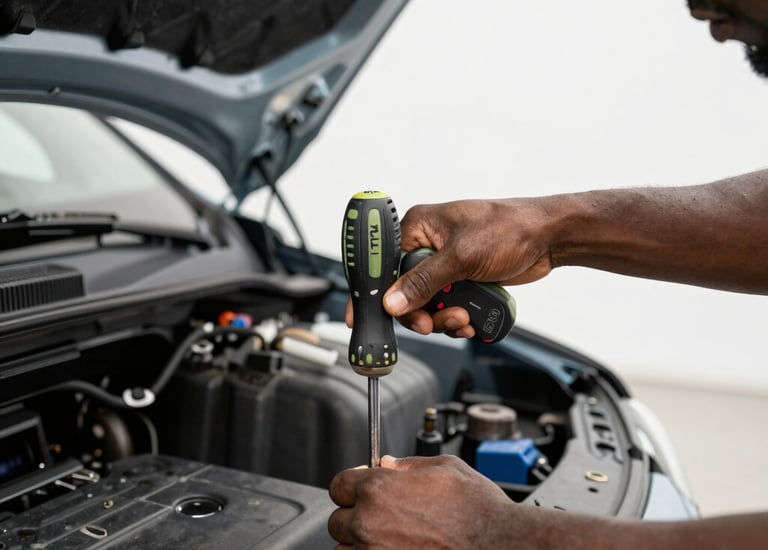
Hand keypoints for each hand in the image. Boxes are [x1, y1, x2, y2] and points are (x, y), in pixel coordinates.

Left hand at [327, 454, 522, 548]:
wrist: (500, 544)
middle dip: (355, 516)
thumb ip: (407, 465)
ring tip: (386, 538)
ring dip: (359, 544)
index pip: (339, 485)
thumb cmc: (477, 509)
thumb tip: (387, 463)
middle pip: (338, 521)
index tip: (360, 489)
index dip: (351, 485)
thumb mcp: (445, 467)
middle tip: (379, 515)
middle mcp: (370, 523)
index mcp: (379, 489)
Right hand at [382, 199, 553, 336]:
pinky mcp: (461, 280)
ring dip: (443, 320)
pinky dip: (455, 320)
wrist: (548, 239)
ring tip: (463, 319)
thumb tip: (393, 300)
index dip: (382, 293)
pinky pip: (446, 308)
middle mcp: (428, 246)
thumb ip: (424, 282)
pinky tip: (470, 321)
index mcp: (418, 228)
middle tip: (434, 323)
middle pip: (406, 292)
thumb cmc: (509, 228)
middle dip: (423, 312)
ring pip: (427, 305)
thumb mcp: (461, 256)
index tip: (381, 315)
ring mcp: (445, 265)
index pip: (386, 265)